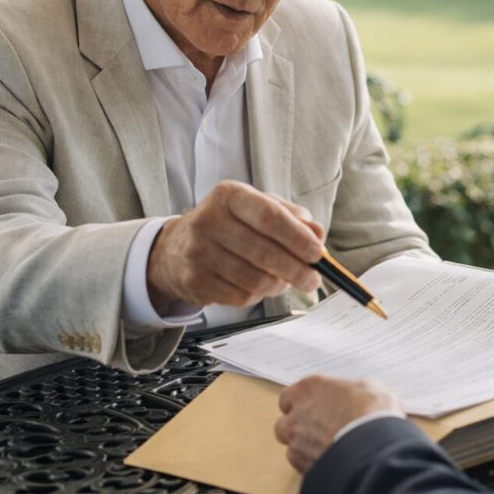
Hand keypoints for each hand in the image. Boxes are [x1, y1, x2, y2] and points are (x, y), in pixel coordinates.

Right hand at [146, 180, 325, 311]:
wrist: (175, 249)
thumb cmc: (228, 225)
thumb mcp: (256, 208)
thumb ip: (290, 217)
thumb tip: (317, 233)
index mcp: (229, 196)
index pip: (270, 217)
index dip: (298, 237)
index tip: (317, 253)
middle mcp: (209, 221)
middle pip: (264, 252)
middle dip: (296, 270)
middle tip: (313, 279)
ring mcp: (198, 252)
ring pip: (255, 279)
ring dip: (279, 285)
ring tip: (286, 282)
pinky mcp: (195, 281)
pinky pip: (241, 297)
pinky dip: (259, 295)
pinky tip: (259, 286)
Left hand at [274, 375, 401, 473]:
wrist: (374, 446)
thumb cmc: (372, 413)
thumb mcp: (368, 388)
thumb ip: (350, 392)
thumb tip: (354, 397)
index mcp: (309, 388)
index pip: (289, 395)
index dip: (301, 403)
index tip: (313, 407)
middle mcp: (297, 414)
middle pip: (285, 421)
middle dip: (297, 426)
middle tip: (318, 428)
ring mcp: (297, 441)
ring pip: (291, 445)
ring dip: (304, 446)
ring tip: (326, 447)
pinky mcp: (303, 465)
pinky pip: (300, 464)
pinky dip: (311, 463)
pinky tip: (329, 460)